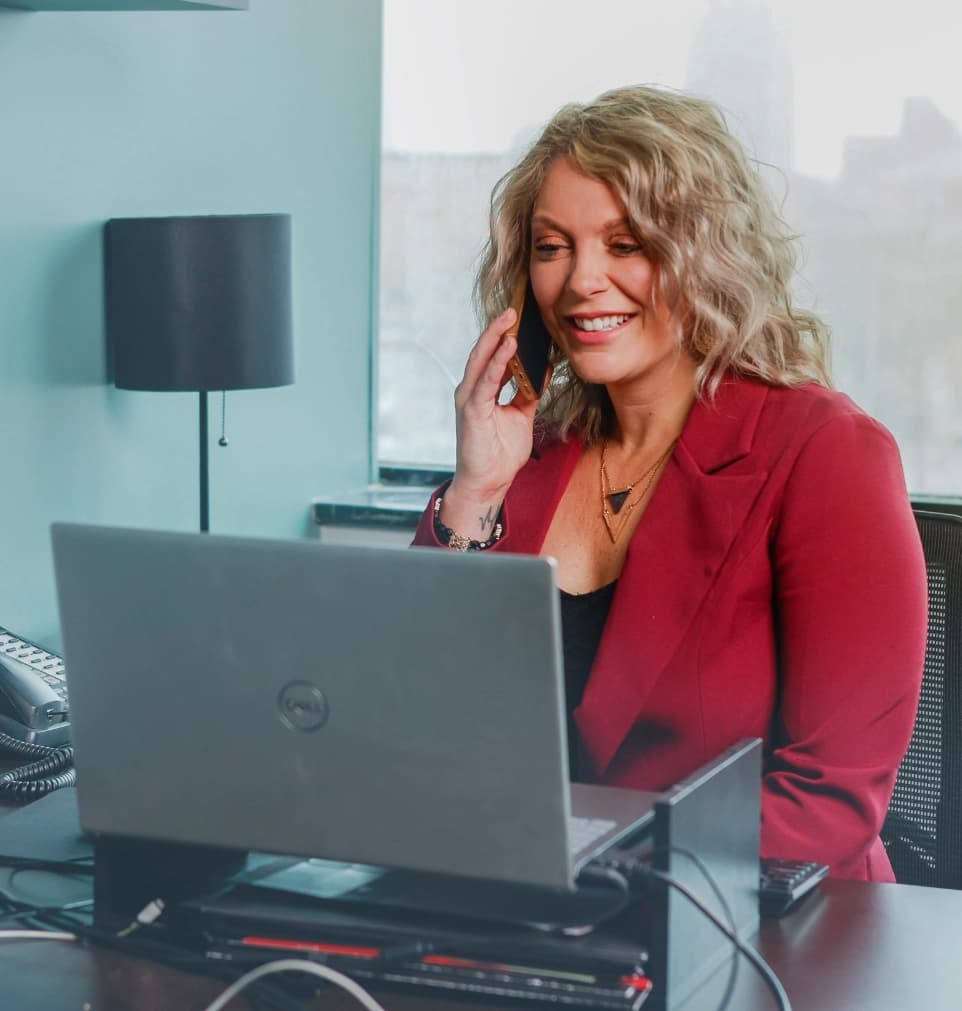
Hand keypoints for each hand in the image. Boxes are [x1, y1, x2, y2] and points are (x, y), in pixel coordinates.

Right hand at [442, 309, 540, 537]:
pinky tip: (509, 347)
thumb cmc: (500, 453)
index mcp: (483, 390)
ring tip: (510, 319)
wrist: (488, 483)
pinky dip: (498, 362)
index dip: (504, 336)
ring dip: (496, 338)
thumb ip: (530, 392)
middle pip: (484, 351)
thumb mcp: (522, 416)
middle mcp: (472, 390)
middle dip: (498, 329)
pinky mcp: (472, 411)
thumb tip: (544, 369)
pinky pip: (487, 381)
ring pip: (482, 360)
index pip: (492, 356)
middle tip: (514, 308)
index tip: (520, 317)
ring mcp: (469, 399)